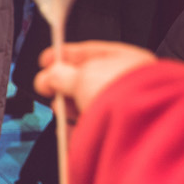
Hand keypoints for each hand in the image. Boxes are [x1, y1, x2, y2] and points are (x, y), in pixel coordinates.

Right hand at [33, 41, 156, 118]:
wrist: (138, 126)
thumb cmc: (122, 93)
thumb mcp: (82, 75)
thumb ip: (61, 74)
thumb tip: (49, 77)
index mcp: (127, 61)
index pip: (91, 53)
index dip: (65, 55)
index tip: (45, 60)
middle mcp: (127, 83)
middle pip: (86, 80)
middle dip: (63, 84)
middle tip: (46, 86)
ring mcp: (122, 108)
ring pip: (86, 103)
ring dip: (68, 106)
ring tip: (58, 108)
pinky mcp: (114, 131)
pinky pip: (89, 126)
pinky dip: (74, 126)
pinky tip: (64, 126)